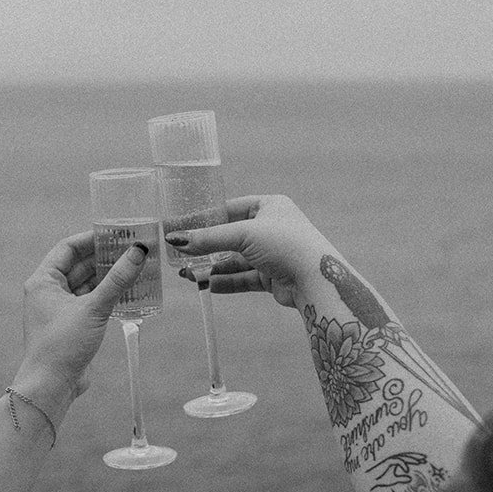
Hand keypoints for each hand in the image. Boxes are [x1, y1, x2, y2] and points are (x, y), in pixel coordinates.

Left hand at [15, 231, 149, 410]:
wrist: (52, 386)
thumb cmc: (62, 345)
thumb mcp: (93, 308)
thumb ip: (117, 279)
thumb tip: (138, 252)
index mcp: (43, 281)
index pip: (68, 248)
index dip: (91, 238)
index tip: (116, 233)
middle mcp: (48, 292)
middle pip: (79, 265)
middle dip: (104, 257)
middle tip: (131, 249)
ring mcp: (60, 309)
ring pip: (87, 284)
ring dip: (108, 277)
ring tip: (134, 268)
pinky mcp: (72, 325)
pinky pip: (91, 302)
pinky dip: (108, 296)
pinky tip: (128, 292)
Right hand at [167, 194, 319, 309]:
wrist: (316, 279)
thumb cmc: (285, 244)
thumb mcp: (243, 235)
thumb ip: (208, 238)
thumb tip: (176, 240)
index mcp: (270, 206)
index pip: (230, 208)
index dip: (206, 218)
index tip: (182, 227)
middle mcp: (271, 228)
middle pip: (230, 237)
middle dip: (205, 249)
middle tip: (180, 255)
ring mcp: (272, 254)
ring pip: (235, 261)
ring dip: (212, 268)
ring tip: (188, 275)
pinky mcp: (272, 276)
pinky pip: (243, 278)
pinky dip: (226, 282)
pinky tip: (208, 285)